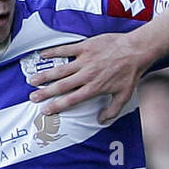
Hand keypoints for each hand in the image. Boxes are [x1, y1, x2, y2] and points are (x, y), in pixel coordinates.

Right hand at [26, 33, 148, 123]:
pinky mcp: (85, 46)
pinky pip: (65, 50)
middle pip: (61, 86)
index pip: (71, 100)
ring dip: (44, 75)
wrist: (136, 50)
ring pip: (60, 70)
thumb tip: (101, 121)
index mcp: (94, 88)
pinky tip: (42, 55)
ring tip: (32, 80)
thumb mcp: (124, 96)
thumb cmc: (130, 74)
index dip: (57, 106)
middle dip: (45, 93)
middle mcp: (86, 76)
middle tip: (33, 97)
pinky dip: (52, 53)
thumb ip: (112, 110)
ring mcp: (84, 60)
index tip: (45, 110)